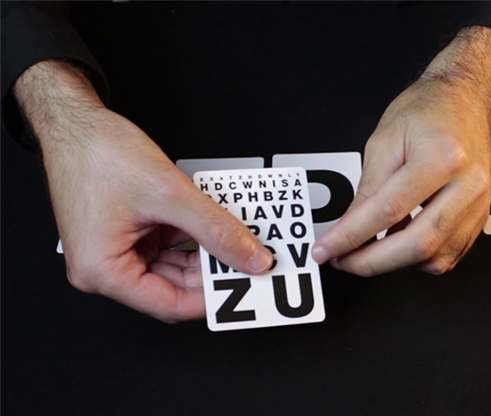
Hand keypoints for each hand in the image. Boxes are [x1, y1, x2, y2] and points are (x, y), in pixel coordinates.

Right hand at [14, 60, 272, 321]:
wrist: (75, 121)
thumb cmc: (97, 152)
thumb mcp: (170, 193)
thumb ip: (216, 229)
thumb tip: (250, 256)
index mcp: (102, 270)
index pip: (169, 305)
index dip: (211, 297)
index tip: (243, 285)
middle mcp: (104, 268)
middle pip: (172, 288)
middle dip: (211, 274)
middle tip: (247, 262)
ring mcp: (115, 251)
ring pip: (173, 267)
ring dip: (204, 255)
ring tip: (235, 243)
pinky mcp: (126, 234)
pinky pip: (166, 246)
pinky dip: (191, 238)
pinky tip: (214, 228)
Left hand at [312, 27, 490, 275]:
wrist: (465, 99)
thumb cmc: (427, 110)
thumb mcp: (385, 141)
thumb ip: (366, 189)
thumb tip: (346, 229)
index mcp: (442, 157)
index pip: (388, 210)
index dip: (351, 236)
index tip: (326, 250)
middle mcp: (467, 184)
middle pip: (418, 243)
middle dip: (372, 262)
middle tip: (343, 261)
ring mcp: (478, 204)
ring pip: (435, 258)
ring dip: (394, 262)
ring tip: (368, 248)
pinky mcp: (480, 217)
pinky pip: (448, 255)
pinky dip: (418, 258)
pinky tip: (398, 243)